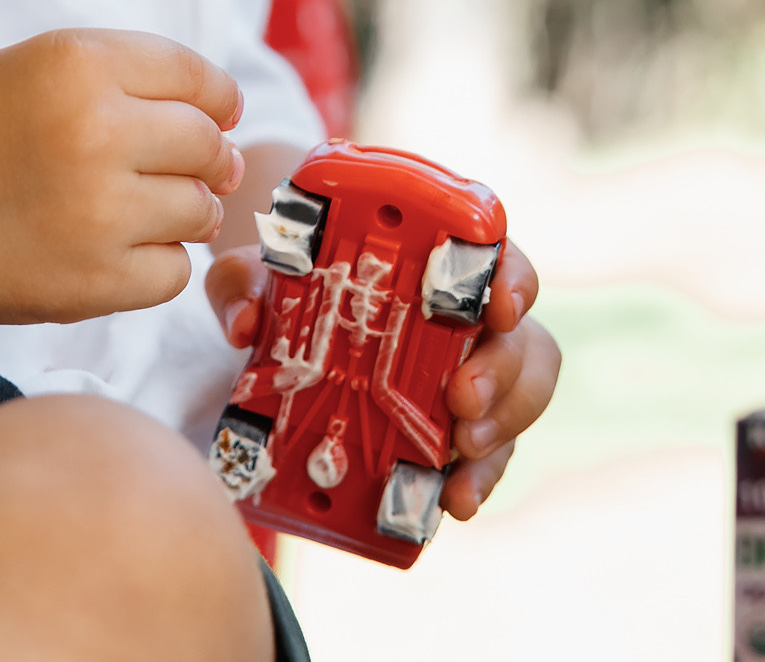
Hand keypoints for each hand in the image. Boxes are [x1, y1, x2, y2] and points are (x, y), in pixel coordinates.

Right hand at [0, 29, 245, 325]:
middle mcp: (98, 129)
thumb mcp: (36, 67)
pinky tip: (101, 251)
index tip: (207, 119)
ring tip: (116, 212)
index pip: (201, 79)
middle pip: (207, 146)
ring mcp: (99, 210)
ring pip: (199, 211)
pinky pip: (172, 273)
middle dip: (198, 161)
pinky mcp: (91, 283)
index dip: (213, 103)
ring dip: (176, 214)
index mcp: (80, 62)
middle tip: (153, 173)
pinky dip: (151, 266)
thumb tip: (228, 134)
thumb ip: (128, 82)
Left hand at [204, 236, 559, 520]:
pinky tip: (455, 502)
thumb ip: (244, 284)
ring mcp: (472, 382)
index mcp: (436, 267)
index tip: (502, 303)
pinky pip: (488, 459)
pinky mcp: (459, 436)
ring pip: (519, 401)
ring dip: (501, 429)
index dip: (513, 280)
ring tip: (461, 457)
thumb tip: (245, 323)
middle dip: (502, 372)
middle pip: (521, 340)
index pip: (497, 262)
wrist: (277, 353)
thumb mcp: (256, 278)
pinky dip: (477, 481)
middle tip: (462, 399)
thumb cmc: (285, 292)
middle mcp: (469, 324)